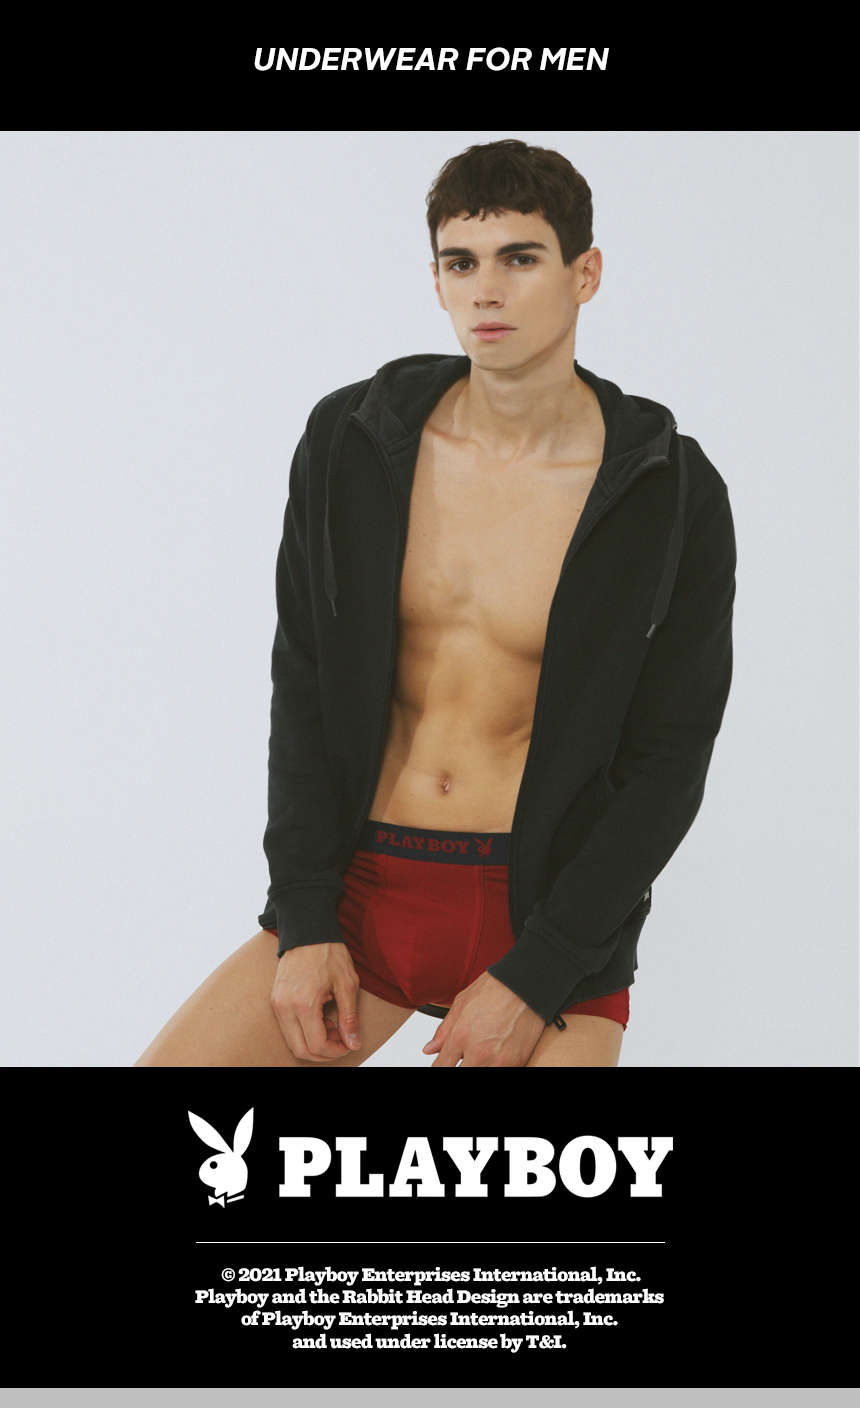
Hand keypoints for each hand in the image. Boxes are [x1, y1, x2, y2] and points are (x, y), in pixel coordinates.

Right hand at [270, 943, 360, 1060]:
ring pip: (292, 1041)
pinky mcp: (275, 1000)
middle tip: (341, 1040)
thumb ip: (349, 1017)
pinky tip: (321, 1018)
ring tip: (332, 1026)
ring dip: (313, 1043)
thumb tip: (353, 1043)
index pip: (316, 1045)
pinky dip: (304, 1032)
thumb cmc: (328, 952)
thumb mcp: (347, 984)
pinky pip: (287, 1028)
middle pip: (300, 1050)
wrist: (307, 930)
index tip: (348, 1044)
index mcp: (303, 1003)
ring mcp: (277, 1004)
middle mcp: (284, 1007)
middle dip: (323, 1053)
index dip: (335, 1051)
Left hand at [422, 971, 545, 1066]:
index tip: (443, 1064)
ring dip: (477, 1066)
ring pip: (479, 1074)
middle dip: (460, 1067)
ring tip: (480, 1055)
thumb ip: (444, 1030)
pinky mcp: (516, 1063)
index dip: (440, 1066)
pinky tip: (494, 1055)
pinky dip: (495, 1066)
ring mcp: (498, 1061)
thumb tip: (430, 1048)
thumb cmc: (495, 988)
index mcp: (461, 1036)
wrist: (526, 985)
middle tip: (464, 1058)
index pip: (441, 1067)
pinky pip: (500, 1072)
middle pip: (461, 1074)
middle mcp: (478, 1052)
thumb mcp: (461, 1003)